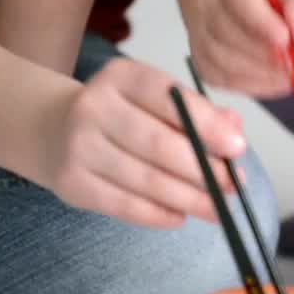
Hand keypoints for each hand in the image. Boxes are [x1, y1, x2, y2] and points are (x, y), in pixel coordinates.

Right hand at [37, 57, 247, 229]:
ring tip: (217, 208)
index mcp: (121, 76)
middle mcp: (94, 106)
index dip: (206, 125)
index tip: (238, 148)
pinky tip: (181, 216)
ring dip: (189, 199)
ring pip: (145, 180)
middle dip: (203, 169)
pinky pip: (124, 206)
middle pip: (157, 144)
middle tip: (232, 185)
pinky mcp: (72, 183)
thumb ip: (198, 111)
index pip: (168, 97)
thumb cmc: (124, 115)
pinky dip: (158, 214)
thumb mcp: (156, 100)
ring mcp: (78, 147)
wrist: (55, 131)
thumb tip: (234, 131)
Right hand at [177, 0, 293, 97]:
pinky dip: (252, 86)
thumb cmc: (259, 0)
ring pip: (222, 60)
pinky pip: (222, 79)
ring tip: (289, 77)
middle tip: (293, 65)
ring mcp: (199, 38)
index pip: (240, 0)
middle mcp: (207, 9)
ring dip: (259, 73)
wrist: (223, 1)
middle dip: (263, 55)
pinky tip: (275, 84)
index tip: (286, 38)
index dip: (262, 22)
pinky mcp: (202, 63)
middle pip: (228, 34)